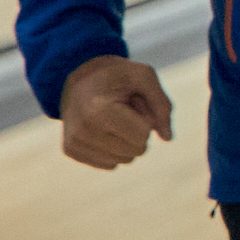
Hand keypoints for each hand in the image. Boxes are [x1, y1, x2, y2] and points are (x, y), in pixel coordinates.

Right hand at [60, 55, 172, 169]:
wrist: (79, 78)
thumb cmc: (116, 76)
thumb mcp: (143, 76)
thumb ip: (162, 105)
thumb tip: (167, 138)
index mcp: (99, 111)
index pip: (143, 136)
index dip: (145, 118)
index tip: (130, 101)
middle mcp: (82, 131)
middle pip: (136, 151)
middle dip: (137, 131)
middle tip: (122, 109)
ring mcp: (74, 143)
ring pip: (124, 160)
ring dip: (126, 140)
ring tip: (112, 117)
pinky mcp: (71, 151)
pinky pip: (110, 163)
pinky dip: (113, 148)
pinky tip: (103, 128)